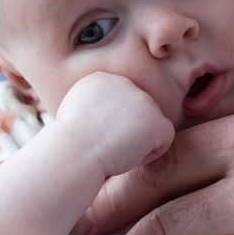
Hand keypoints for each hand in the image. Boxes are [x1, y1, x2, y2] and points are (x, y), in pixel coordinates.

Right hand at [57, 71, 174, 177]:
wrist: (74, 153)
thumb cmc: (69, 144)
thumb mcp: (75, 111)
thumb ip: (96, 104)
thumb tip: (109, 115)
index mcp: (102, 79)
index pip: (121, 102)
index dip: (110, 124)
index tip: (93, 135)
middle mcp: (125, 83)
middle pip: (138, 112)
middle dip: (126, 131)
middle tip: (104, 144)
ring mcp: (143, 100)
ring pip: (151, 125)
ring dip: (137, 141)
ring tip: (114, 148)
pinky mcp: (157, 120)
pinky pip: (164, 140)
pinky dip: (149, 154)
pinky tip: (128, 155)